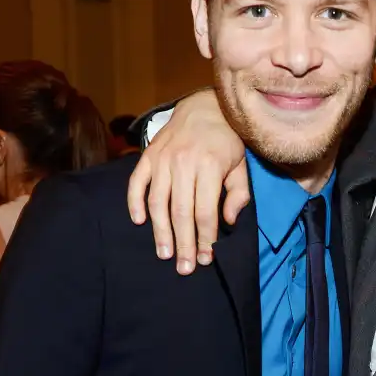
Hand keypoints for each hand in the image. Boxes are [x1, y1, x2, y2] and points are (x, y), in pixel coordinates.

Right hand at [127, 90, 249, 273]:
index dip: (206, 238)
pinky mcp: (148, 156)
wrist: (206, 107)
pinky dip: (134, 203)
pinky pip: (136, 183)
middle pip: (181, 212)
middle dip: (183, 243)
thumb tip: (227, 222)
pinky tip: (139, 222)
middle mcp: (183, 163)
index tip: (207, 258)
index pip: (205, 212)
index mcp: (209, 166)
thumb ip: (238, 195)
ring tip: (165, 254)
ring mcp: (162, 159)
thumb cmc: (227, 142)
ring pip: (158, 203)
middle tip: (185, 268)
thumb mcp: (241, 166)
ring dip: (160, 232)